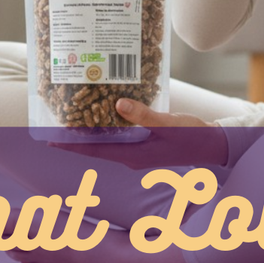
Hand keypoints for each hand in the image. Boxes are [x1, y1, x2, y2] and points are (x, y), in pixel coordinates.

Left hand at [48, 99, 229, 168]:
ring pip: (106, 144)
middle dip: (75, 139)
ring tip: (73, 120)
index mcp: (134, 155)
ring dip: (90, 134)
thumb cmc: (193, 137)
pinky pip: (119, 139)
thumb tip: (118, 105)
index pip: (94, 152)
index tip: (50, 141)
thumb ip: (143, 116)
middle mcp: (132, 157)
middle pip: (96, 149)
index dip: (71, 146)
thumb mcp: (168, 124)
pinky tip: (105, 116)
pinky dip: (107, 129)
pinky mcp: (145, 146)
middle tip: (55, 126)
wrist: (213, 145)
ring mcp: (138, 153)